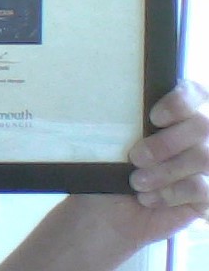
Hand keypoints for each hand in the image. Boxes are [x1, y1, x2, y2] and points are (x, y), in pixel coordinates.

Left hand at [123, 80, 208, 242]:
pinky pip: (201, 188)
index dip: (180, 101)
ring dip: (165, 170)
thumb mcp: (109, 139)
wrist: (105, 210)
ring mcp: (206, 167)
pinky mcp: (207, 196)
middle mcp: (197, 137)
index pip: (196, 93)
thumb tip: (113, 95)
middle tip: (135, 157)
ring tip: (136, 182)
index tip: (154, 117)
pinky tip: (147, 198)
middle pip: (202, 125)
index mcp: (175, 115)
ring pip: (203, 157)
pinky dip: (170, 193)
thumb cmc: (108, 167)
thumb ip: (124, 119)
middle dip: (166, 142)